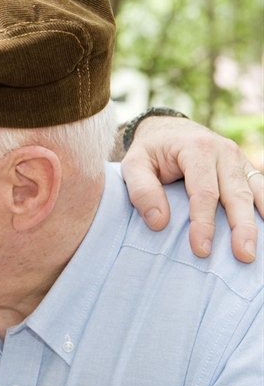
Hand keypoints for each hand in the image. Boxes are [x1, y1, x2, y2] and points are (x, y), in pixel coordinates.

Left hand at [121, 116, 261, 262]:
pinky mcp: (245, 169)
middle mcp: (224, 151)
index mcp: (197, 148)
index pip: (204, 192)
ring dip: (258, 223)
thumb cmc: (149, 152)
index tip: (201, 249)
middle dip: (241, 227)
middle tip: (243, 256)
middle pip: (237, 194)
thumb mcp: (133, 165)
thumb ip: (142, 191)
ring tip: (255, 250)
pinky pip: (261, 189)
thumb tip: (159, 222)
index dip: (204, 222)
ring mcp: (238, 160)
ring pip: (255, 193)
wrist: (166, 130)